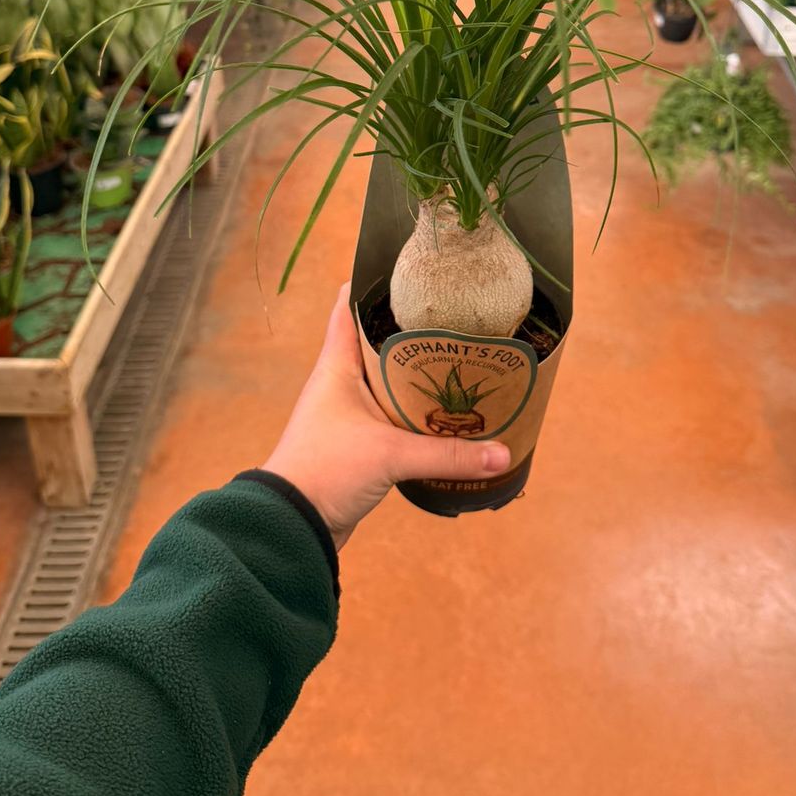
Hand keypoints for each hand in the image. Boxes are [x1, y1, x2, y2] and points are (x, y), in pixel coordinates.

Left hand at [264, 282, 510, 547]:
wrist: (292, 526)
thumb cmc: (326, 470)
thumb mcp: (390, 455)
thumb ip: (447, 454)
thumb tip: (503, 454)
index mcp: (336, 365)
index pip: (348, 305)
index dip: (375, 282)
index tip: (412, 269)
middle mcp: (341, 383)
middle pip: (379, 341)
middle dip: (414, 330)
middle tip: (456, 316)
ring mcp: (350, 415)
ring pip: (390, 381)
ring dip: (420, 375)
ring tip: (462, 360)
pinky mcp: (360, 445)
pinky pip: (394, 417)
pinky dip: (418, 413)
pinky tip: (448, 416)